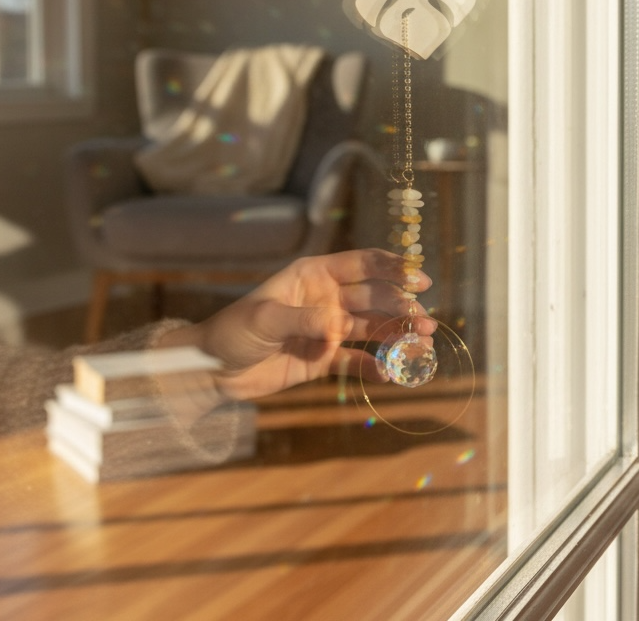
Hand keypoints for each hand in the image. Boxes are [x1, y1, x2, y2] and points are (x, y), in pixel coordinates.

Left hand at [160, 249, 436, 400]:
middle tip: (424, 321)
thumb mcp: (264, 319)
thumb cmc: (233, 331)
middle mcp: (328, 299)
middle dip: (403, 307)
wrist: (213, 370)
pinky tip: (393, 374)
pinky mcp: (327, 358)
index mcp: (315, 275)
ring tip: (423, 344)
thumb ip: (302, 319)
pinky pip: (358, 361)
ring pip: (374, 328)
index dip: (392, 268)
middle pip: (375, 298)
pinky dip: (377, 367)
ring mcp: (330, 329)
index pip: (362, 264)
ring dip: (399, 335)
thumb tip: (336, 326)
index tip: (418, 277)